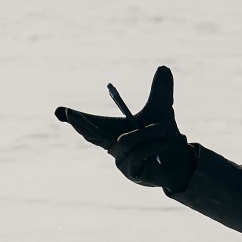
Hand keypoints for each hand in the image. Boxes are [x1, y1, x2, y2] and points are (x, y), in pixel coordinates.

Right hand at [55, 65, 196, 191]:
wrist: (180, 161)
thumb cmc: (164, 136)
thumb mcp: (162, 109)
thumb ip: (160, 90)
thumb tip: (164, 67)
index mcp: (113, 132)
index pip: (90, 125)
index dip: (76, 119)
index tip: (60, 111)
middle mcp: (112, 147)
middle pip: (91, 136)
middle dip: (81, 125)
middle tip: (71, 115)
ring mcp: (120, 162)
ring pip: (125, 142)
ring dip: (145, 133)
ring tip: (162, 129)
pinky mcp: (132, 173)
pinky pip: (137, 154)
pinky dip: (151, 145)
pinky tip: (163, 143)